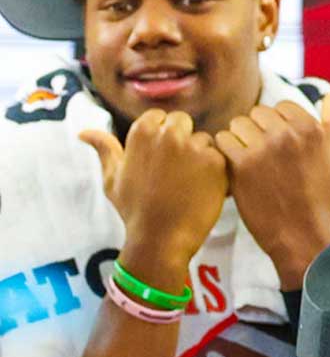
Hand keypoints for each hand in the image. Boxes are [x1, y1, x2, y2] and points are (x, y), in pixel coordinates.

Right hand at [80, 110, 227, 280]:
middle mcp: (169, 134)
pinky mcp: (216, 161)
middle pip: (182, 122)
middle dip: (181, 140)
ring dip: (200, 155)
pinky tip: (203, 188)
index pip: (159, 117)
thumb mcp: (112, 178)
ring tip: (188, 182)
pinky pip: (219, 156)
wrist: (161, 239)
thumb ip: (104, 149)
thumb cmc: (134, 210)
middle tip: (175, 170)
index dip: (160, 136)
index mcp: (142, 133)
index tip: (158, 158)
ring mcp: (194, 147)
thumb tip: (83, 132)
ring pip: (203, 139)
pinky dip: (215, 170)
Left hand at [216, 96, 329, 288]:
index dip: (277, 124)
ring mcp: (264, 148)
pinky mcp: (242, 164)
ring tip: (248, 161)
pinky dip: (225, 152)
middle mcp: (288, 134)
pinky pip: (223, 140)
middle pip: (258, 112)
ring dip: (239, 139)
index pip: (281, 106)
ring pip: (238, 123)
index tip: (278, 145)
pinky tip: (236, 167)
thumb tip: (329, 97)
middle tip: (261, 154)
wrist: (300, 235)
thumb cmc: (321, 199)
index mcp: (311, 128)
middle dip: (257, 130)